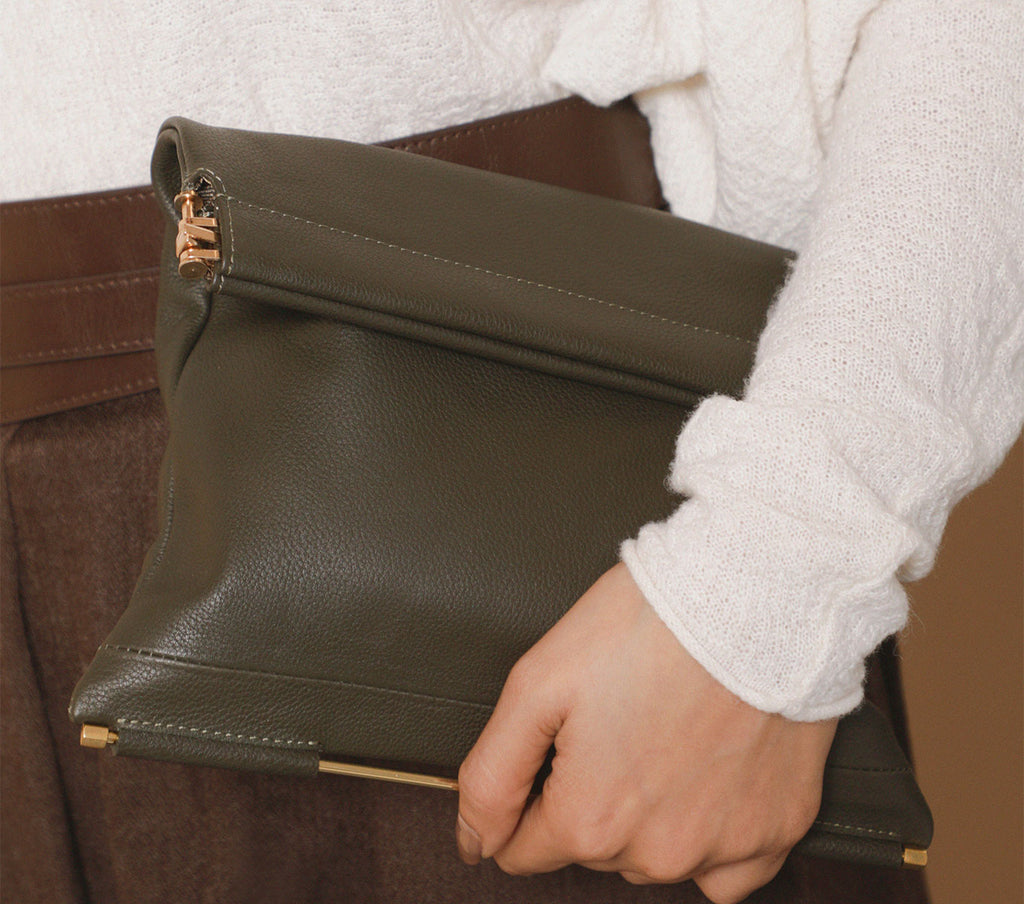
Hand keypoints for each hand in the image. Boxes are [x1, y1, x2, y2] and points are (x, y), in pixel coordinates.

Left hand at [455, 563, 837, 903]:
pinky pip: (727, 870)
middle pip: (591, 847)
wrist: (755, 594)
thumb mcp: (537, 683)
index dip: (530, 795)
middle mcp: (655, 853)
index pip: (524, 850)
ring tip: (664, 732)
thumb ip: (493, 775)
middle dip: (589, 794)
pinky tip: (709, 776)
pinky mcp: (775, 831)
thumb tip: (474, 838)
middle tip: (617, 720)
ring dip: (648, 813)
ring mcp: (722, 848)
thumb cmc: (648, 627)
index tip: (559, 745)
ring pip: (653, 857)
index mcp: (589, 819)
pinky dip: (710, 834)